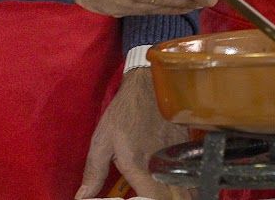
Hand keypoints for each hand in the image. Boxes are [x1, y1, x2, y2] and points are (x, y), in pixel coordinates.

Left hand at [76, 67, 189, 199]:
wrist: (148, 85)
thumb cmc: (123, 113)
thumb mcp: (102, 141)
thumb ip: (94, 172)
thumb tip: (82, 197)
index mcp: (140, 168)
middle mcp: (162, 166)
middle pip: (176, 198)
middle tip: (154, 196)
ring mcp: (178, 158)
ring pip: (188, 189)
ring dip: (181, 196)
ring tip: (169, 195)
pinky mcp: (186, 149)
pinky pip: (192, 176)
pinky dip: (189, 187)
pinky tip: (180, 188)